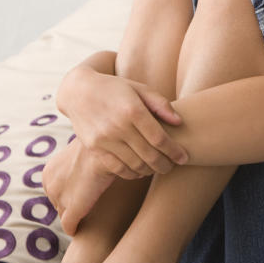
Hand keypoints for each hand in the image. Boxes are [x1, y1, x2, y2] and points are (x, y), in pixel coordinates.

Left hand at [43, 137, 116, 234]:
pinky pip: (69, 226)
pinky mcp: (73, 210)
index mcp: (49, 172)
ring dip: (74, 217)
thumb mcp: (81, 152)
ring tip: (86, 220)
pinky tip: (79, 231)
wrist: (105, 151)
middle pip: (58, 204)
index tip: (82, 195)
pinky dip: (73, 229)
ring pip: (64, 215)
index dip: (69, 194)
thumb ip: (79, 162)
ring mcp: (60, 199)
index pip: (55, 190)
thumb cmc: (100, 147)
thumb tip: (89, 165)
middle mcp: (50, 186)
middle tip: (86, 207)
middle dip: (69, 206)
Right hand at [58, 66, 188, 178]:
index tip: (184, 158)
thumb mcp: (139, 89)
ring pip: (135, 164)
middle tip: (172, 166)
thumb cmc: (115, 89)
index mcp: (132, 110)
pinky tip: (140, 170)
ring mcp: (104, 139)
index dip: (174, 151)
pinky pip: (118, 168)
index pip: (159, 138)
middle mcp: (118, 126)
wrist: (79, 92)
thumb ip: (160, 104)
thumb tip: (179, 122)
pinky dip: (132, 173)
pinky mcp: (94, 148)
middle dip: (165, 164)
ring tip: (157, 168)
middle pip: (149, 155)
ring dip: (150, 170)